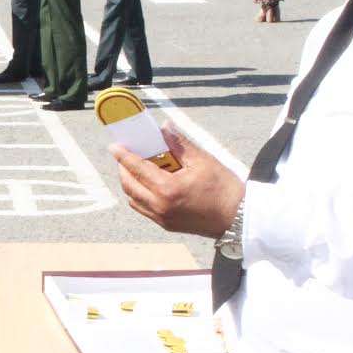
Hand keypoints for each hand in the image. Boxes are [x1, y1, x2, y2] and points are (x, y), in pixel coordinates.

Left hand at [108, 123, 243, 237]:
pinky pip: (144, 209)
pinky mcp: (167, 225)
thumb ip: (179, 143)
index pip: (137, 169)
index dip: (123, 156)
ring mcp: (162, 218)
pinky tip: (148, 184)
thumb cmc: (224, 189)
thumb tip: (164, 127)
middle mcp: (160, 206)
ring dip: (130, 183)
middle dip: (123, 168)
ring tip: (136, 168)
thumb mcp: (203, 160)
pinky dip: (139, 195)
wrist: (238, 218)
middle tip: (126, 154)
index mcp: (167, 189)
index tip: (114, 146)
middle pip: (129, 186)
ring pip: (134, 199)